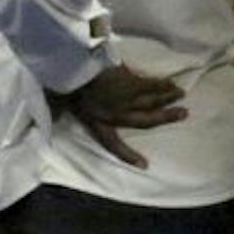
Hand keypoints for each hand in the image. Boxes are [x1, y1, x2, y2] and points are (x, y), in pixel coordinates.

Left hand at [61, 65, 187, 169]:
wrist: (73, 68)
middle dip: (165, 118)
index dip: (128, 155)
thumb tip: (50, 117)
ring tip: (181, 95)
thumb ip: (58, 112)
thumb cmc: (63, 83)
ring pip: (152, 102)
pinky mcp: (132, 84)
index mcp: (97, 122)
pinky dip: (163, 85)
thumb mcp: (59, 102)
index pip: (114, 144)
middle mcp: (115, 115)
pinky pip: (152, 85)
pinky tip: (171, 83)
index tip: (144, 165)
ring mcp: (126, 100)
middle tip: (183, 115)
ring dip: (168, 99)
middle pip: (145, 120)